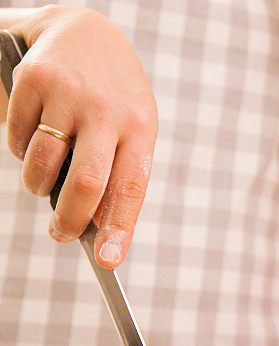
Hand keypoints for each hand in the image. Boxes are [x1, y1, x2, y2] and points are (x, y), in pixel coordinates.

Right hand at [3, 5, 156, 267]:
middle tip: (60, 235)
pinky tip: (36, 137)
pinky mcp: (31, 81)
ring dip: (38, 186)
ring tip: (45, 179)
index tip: (110, 261)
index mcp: (140, 126)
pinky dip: (21, 152)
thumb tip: (99, 227)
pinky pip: (16, 140)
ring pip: (42, 166)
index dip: (119, 227)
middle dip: (69, 221)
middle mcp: (106, 109)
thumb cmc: (115, 97)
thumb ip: (119, 174)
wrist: (86, 30)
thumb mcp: (132, 129)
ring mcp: (67, 93)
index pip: (130, 186)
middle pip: (85, 183)